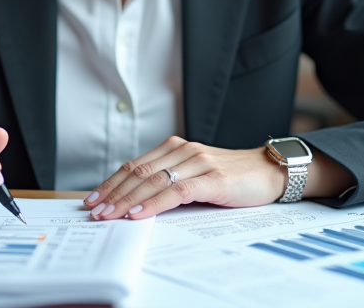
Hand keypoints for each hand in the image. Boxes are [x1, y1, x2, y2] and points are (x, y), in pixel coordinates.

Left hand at [83, 136, 284, 220]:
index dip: (111, 182)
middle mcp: (184, 151)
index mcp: (176, 148)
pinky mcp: (213, 179)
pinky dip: (156, 204)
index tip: (92, 199)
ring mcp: (199, 163)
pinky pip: (178, 191)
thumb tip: (136, 202)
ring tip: (109, 215)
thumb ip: (171, 181)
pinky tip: (140, 214)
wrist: (271, 171)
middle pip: (139, 173)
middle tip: (94, 211)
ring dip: (128, 200)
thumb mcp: (196, 176)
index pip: (135, 166)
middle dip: (113, 193)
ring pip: (154, 181)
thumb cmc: (233, 177)